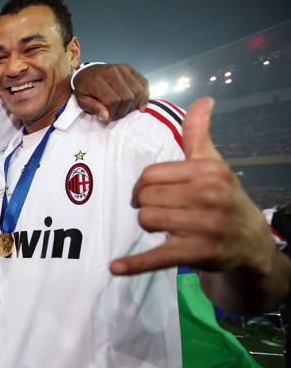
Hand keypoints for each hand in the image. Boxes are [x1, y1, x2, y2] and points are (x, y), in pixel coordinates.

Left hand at [74, 63, 148, 121]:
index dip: (113, 113)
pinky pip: (143, 82)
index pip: (113, 100)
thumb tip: (107, 117)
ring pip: (138, 90)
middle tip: (116, 115)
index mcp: (97, 80)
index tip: (108, 118)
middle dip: (123, 111)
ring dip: (134, 105)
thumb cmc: (84, 88)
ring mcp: (122, 68)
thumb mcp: (81, 101)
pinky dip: (144, 95)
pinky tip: (139, 104)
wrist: (86, 72)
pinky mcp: (129, 68)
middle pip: (127, 97)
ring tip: (125, 109)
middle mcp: (111, 71)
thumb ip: (93, 108)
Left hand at [110, 97, 275, 275]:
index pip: (150, 175)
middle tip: (163, 212)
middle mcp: (209, 196)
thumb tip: (204, 99)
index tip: (152, 193)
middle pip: (146, 198)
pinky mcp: (196, 253)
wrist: (251, 242)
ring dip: (149, 227)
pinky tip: (116, 267)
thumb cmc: (224, 198)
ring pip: (147, 220)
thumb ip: (199, 134)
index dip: (143, 186)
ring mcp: (204, 226)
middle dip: (147, 206)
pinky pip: (157, 256)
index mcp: (207, 171)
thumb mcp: (213, 164)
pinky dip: (135, 264)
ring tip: (167, 228)